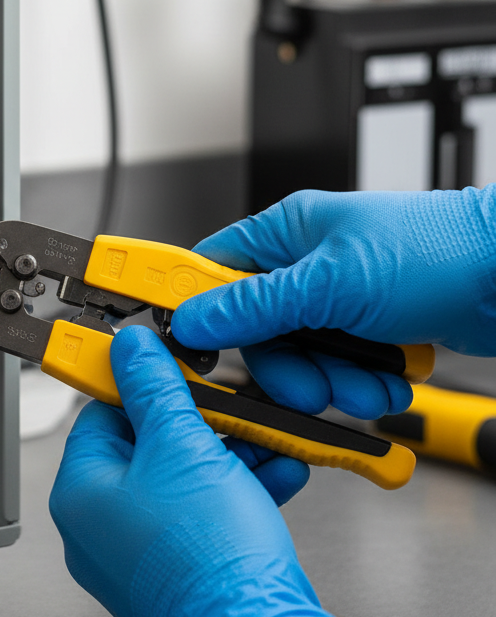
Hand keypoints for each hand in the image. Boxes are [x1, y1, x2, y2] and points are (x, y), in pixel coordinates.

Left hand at [49, 325, 343, 616]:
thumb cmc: (209, 560)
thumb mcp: (181, 444)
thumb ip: (155, 387)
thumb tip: (132, 349)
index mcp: (82, 493)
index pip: (101, 413)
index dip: (142, 384)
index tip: (170, 366)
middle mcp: (102, 527)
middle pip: (149, 445)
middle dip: (201, 421)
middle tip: (229, 405)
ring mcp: (141, 554)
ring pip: (184, 479)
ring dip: (230, 453)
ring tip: (266, 437)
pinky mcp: (182, 571)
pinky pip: (204, 514)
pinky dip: (238, 490)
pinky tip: (276, 470)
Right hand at [172, 188, 495, 418]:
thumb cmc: (437, 250)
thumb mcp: (330, 283)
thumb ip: (255, 306)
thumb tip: (196, 319)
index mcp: (284, 232)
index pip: (211, 268)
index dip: (191, 305)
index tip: (179, 341)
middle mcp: (305, 265)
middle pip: (257, 330)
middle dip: (286, 366)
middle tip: (308, 384)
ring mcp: (338, 299)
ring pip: (300, 356)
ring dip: (332, 380)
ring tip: (366, 382)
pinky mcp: (368, 329)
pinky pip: (339, 368)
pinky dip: (361, 382)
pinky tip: (387, 378)